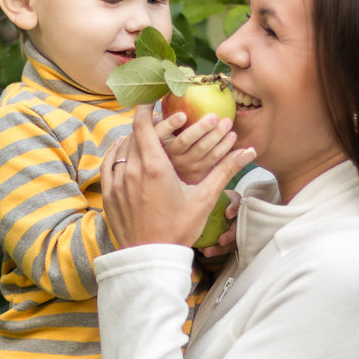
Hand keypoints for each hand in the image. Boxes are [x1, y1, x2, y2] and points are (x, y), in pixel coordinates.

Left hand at [102, 104, 254, 248]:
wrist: (151, 259)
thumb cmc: (180, 229)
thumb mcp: (204, 199)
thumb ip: (225, 170)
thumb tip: (250, 151)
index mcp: (155, 167)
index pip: (144, 125)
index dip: (147, 108)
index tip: (152, 99)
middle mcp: (131, 170)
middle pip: (133, 134)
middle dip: (143, 123)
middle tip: (153, 116)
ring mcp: (116, 183)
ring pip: (120, 149)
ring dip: (130, 139)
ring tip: (142, 135)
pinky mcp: (108, 195)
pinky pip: (108, 165)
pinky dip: (116, 154)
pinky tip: (122, 152)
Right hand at [157, 111, 236, 184]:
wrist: (176, 170)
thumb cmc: (173, 137)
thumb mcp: (165, 127)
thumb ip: (172, 109)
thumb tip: (184, 77)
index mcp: (159, 142)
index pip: (161, 132)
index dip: (170, 124)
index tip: (182, 115)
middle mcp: (170, 156)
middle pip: (185, 141)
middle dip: (201, 128)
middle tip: (215, 117)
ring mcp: (185, 166)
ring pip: (202, 150)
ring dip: (217, 136)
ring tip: (227, 124)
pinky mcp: (198, 174)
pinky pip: (214, 161)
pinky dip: (225, 148)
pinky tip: (233, 138)